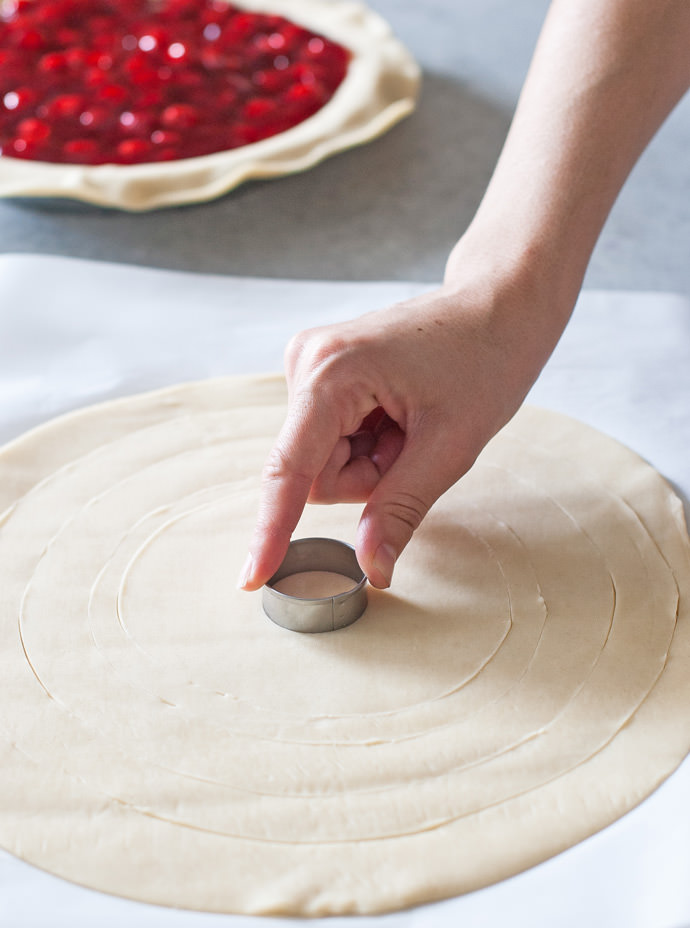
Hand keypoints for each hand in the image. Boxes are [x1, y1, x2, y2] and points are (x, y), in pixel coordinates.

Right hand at [239, 258, 565, 590]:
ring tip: (412, 424)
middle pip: (314, 473)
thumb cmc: (484, 360)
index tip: (251, 578)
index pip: (291, 471)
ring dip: (372, 462)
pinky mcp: (321, 374)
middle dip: (367, 478)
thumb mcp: (450, 446)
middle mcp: (307, 363)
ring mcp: (311, 366)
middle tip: (416, 445)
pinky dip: (370, 445)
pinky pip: (332, 442)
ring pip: (323, 463)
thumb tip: (371, 570)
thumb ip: (400, 509)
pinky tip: (399, 416)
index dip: (273, 530)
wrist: (497, 307)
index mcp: (332, 373)